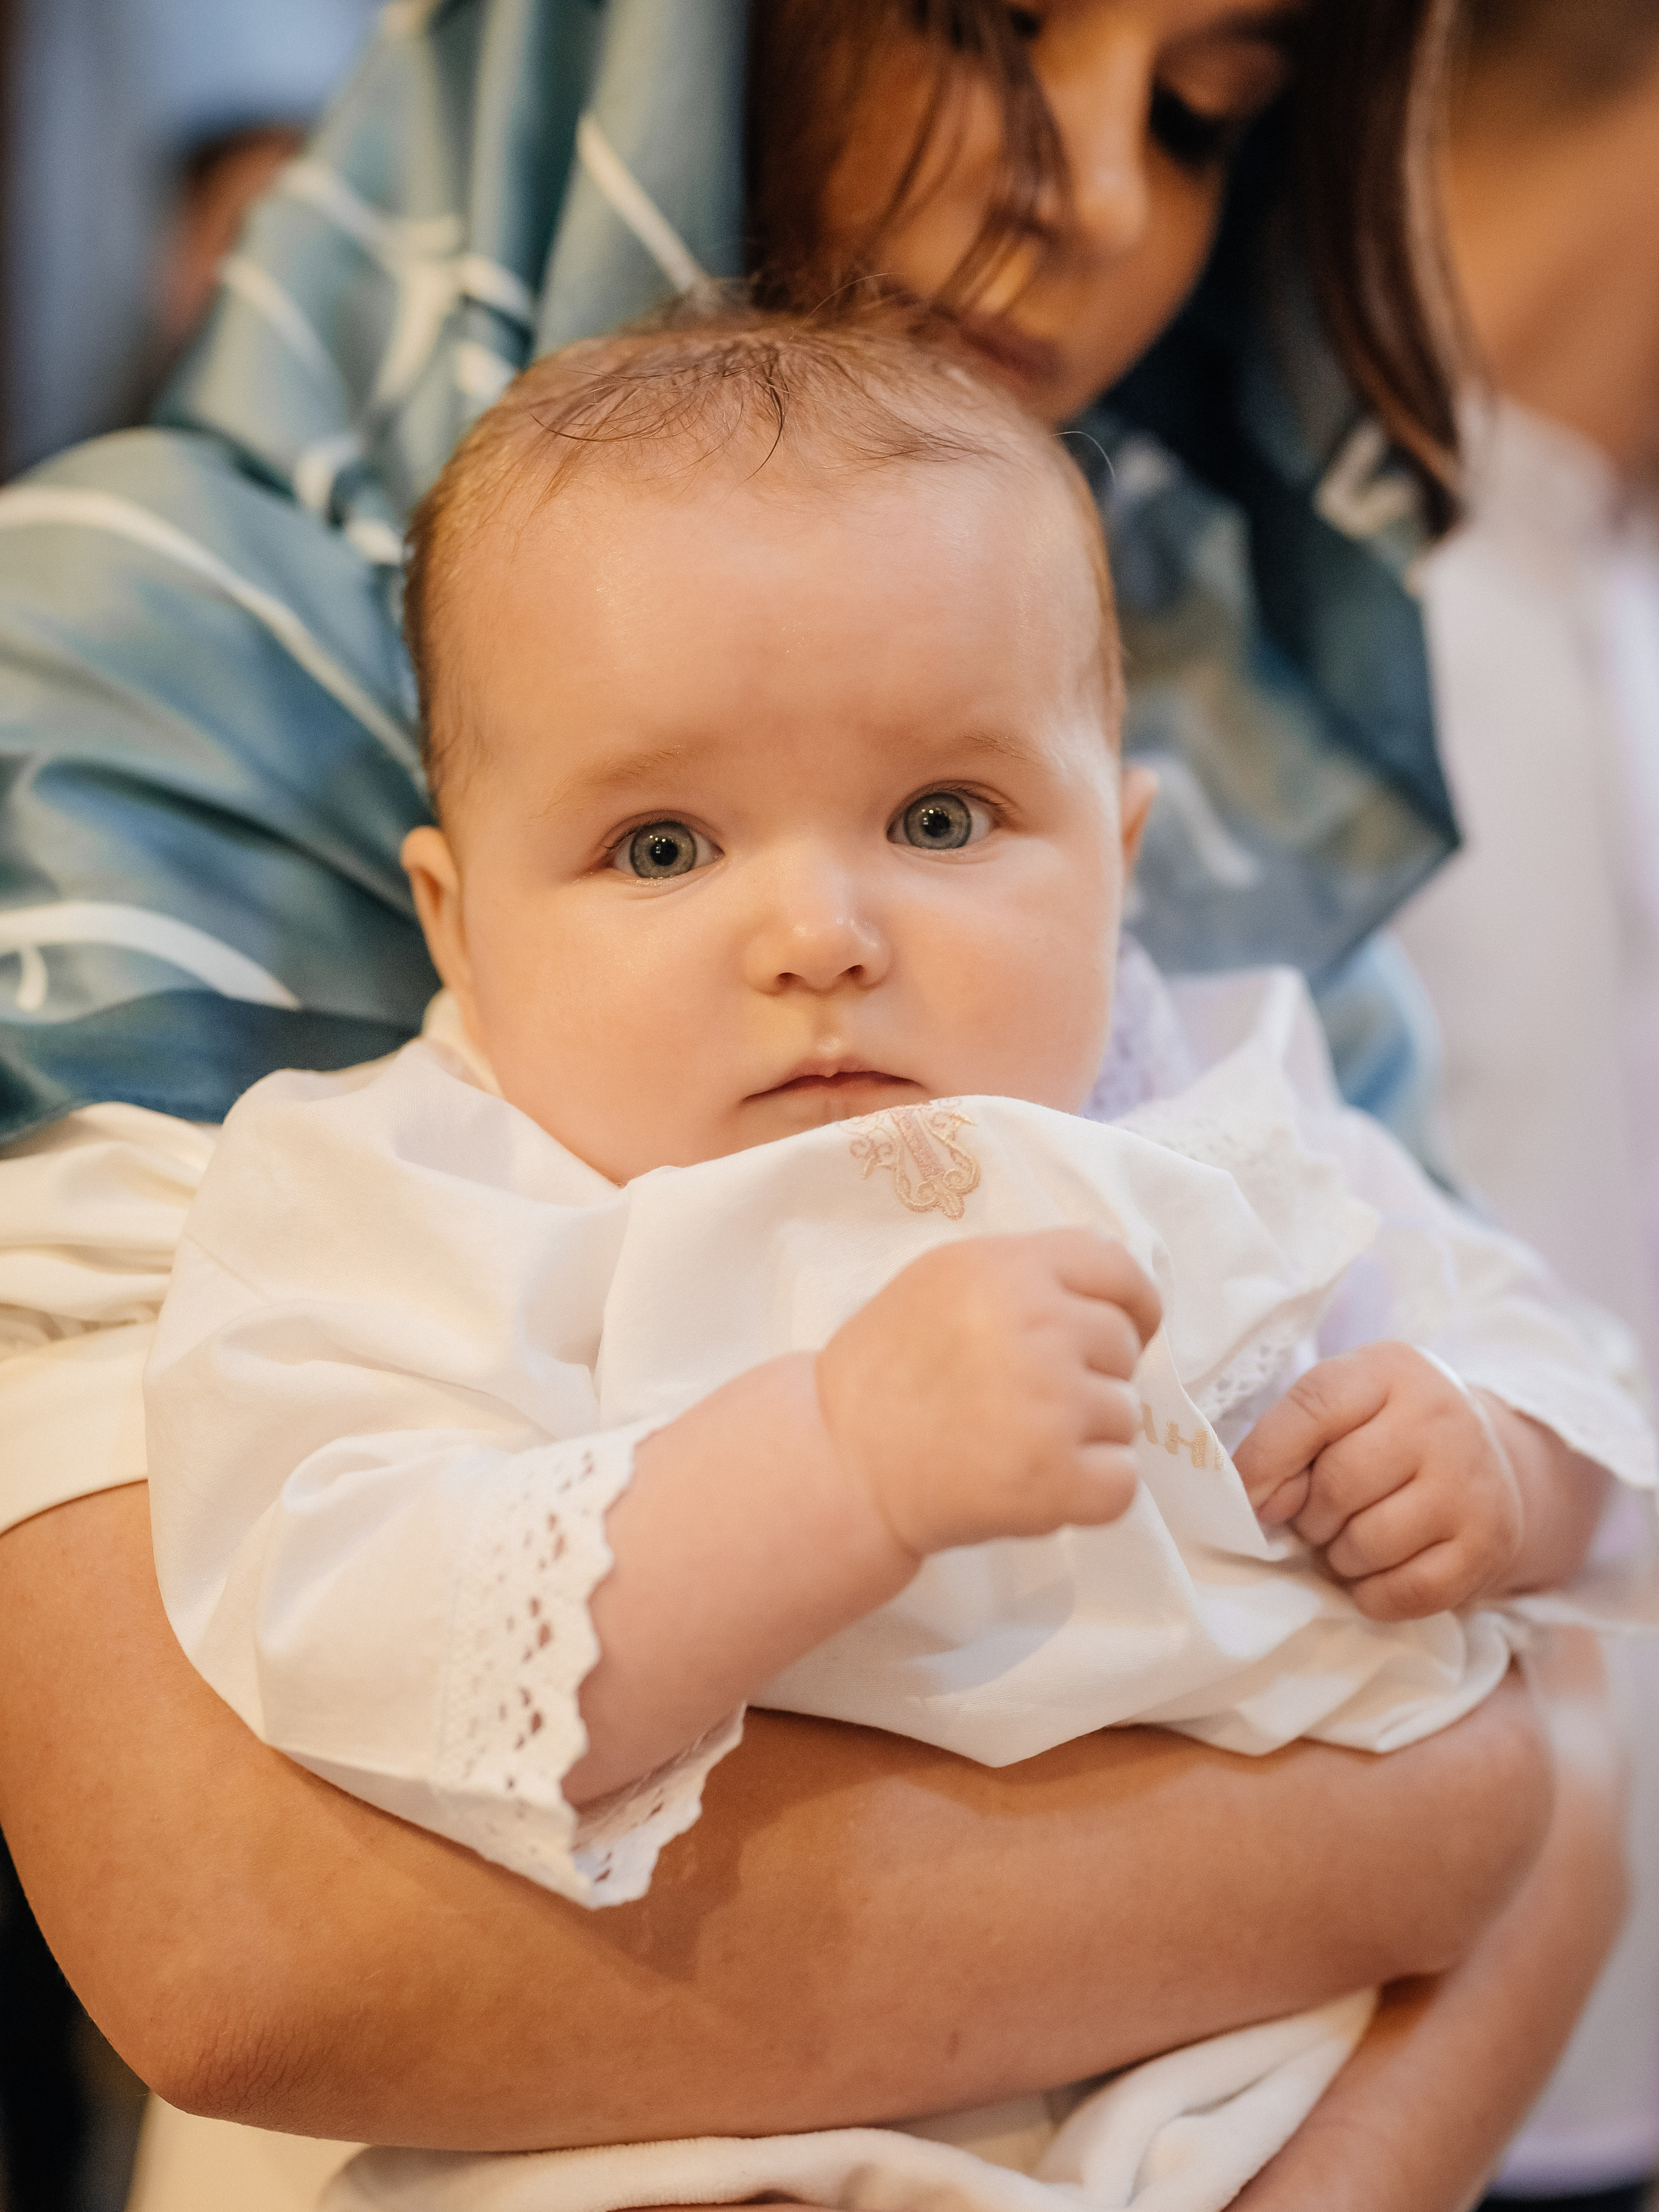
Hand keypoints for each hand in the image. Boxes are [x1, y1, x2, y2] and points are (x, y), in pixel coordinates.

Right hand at [815, 1229, 1160, 1560]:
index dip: (1132, 1304)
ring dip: (1086, 1436)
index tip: (1123, 1332)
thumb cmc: (889, 1369)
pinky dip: (1090, 1491)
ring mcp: (1051, 1404)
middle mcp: (1038, 1326)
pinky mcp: (1056, 1477)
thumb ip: (1025, 1273)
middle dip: (1092, 1374)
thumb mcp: (945, 1280)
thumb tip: (1110, 1295)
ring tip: (1016, 1441)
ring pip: (1125, 1416)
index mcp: (1009, 1270)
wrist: (841, 1461)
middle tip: (1028, 1399)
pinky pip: (1122, 1480)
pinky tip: (1035, 1483)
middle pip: (1123, 1346)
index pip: (1118, 1269)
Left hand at [1233, 1344, 1524, 1620]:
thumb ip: (1289, 1442)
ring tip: (1347, 1541)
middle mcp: (1438, 1417)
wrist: (1481, 1457)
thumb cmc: (1382, 1431)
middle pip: (1341, 1482)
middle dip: (1309, 1516)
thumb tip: (1262, 1504)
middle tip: (1314, 1520)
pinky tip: (1374, 1574)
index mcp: (1389, 1370)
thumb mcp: (1337, 1410)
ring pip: (1371, 1542)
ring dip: (1340, 1557)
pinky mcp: (1489, 1543)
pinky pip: (1409, 1591)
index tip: (1249, 1498)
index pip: (1315, 1406)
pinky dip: (1375, 1595)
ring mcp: (1469, 1482)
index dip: (1267, 1459)